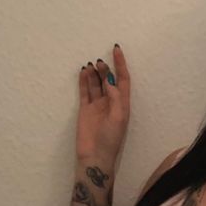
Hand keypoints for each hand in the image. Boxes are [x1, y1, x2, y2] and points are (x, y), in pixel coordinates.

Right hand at [76, 45, 130, 166]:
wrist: (95, 156)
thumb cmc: (111, 139)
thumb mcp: (118, 118)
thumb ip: (115, 98)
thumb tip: (109, 80)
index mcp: (122, 104)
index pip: (123, 80)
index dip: (121, 65)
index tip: (116, 49)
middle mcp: (110, 103)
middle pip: (108, 80)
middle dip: (105, 69)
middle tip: (99, 62)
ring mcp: (97, 106)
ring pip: (96, 84)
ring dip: (94, 73)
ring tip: (90, 64)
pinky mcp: (85, 110)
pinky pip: (84, 91)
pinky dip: (83, 81)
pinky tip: (82, 71)